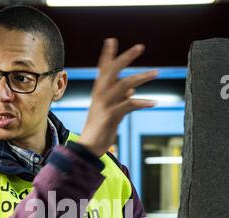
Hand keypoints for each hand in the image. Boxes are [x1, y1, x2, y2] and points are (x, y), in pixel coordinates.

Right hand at [78, 38, 157, 155]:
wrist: (88, 149)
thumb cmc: (99, 131)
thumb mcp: (110, 112)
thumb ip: (120, 99)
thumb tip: (132, 89)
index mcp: (98, 93)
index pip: (102, 70)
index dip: (107, 55)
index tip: (111, 40)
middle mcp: (100, 96)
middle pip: (113, 71)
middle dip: (126, 57)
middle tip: (140, 46)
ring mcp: (104, 105)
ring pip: (124, 84)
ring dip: (142, 76)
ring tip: (157, 72)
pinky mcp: (110, 117)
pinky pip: (128, 105)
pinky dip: (142, 102)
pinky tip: (154, 102)